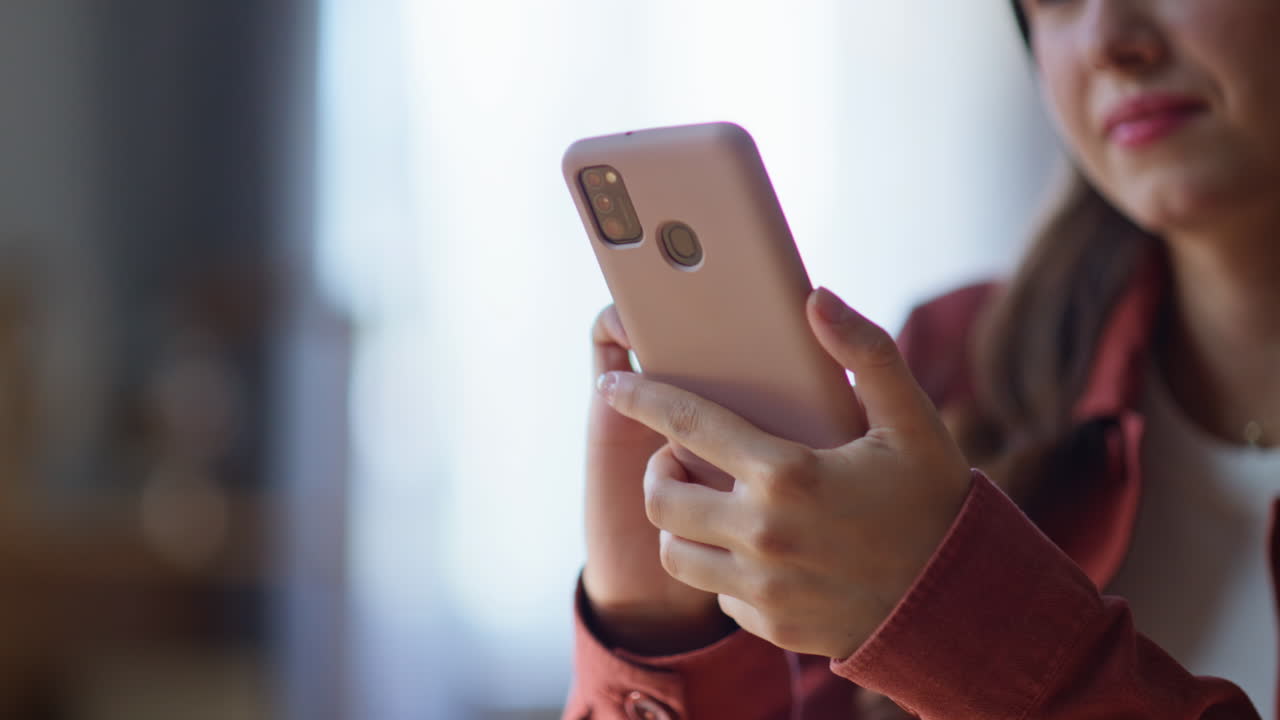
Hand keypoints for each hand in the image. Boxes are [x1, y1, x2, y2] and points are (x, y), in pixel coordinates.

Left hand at [594, 287, 972, 658]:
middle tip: (680, 460)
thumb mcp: (912, 421)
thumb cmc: (933, 502)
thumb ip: (867, 352)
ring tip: (707, 505)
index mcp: (787, 474)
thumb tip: (817, 299)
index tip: (613, 385)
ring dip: (679, 524)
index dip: (640, 397)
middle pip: (659, 497)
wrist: (959, 605)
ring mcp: (763, 585)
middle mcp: (764, 533)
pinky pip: (716, 592)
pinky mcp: (770, 623)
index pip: (686, 424)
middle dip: (657, 471)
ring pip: (674, 552)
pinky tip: (753, 550)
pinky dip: (721, 568)